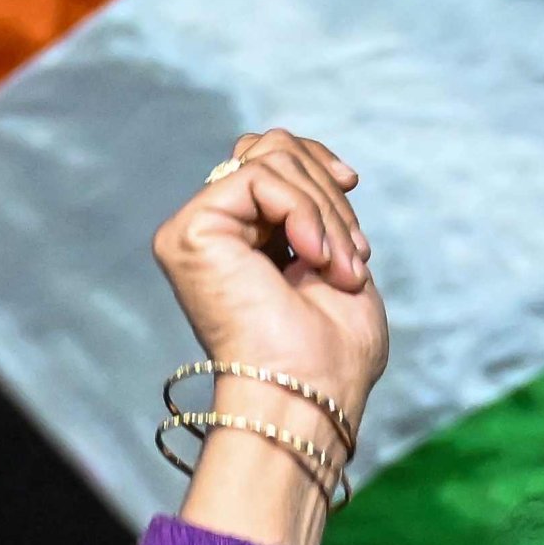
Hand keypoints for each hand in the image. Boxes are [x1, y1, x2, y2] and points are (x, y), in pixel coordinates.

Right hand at [150, 132, 386, 544]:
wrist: (311, 395)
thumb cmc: (332, 354)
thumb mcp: (334, 258)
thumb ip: (313, 204)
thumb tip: (309, 155)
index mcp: (243, 238)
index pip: (269, 157)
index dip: (315, 161)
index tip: (352, 185)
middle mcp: (212, 231)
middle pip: (272, 149)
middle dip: (328, 193)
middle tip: (355, 256)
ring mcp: (195, 230)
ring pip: (270, 159)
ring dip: (326, 211)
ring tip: (344, 268)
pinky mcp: (188, 233)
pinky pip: (259, 178)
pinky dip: (304, 212)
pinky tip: (316, 260)